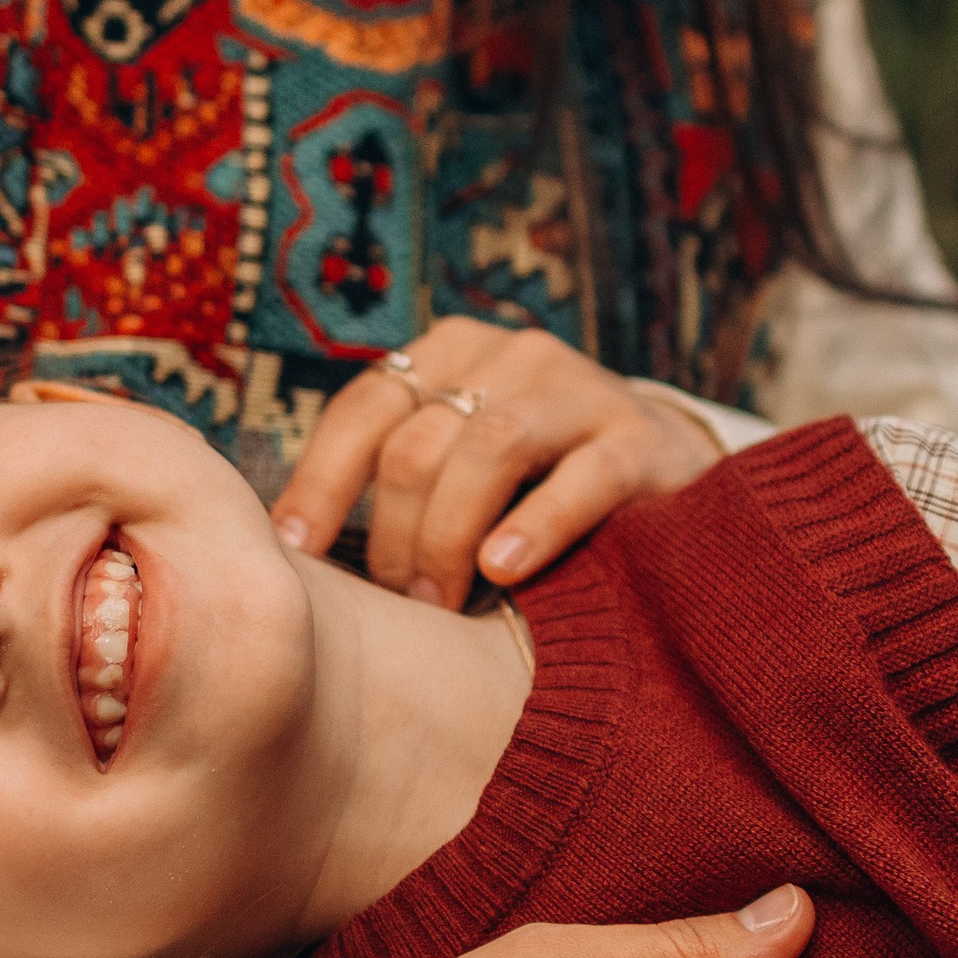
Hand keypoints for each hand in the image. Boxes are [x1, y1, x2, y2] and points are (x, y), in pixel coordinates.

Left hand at [273, 323, 721, 609]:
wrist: (670, 473)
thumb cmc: (535, 482)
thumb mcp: (459, 462)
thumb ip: (396, 476)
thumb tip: (286, 548)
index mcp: (451, 353)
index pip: (364, 407)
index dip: (320, 482)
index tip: (291, 552)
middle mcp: (511, 356)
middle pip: (418, 441)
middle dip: (393, 534)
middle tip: (398, 604)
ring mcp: (580, 390)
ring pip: (487, 448)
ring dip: (449, 537)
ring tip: (440, 604)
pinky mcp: (641, 440)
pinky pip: (579, 478)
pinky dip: (535, 525)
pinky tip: (505, 571)